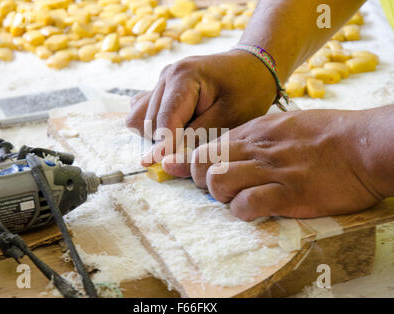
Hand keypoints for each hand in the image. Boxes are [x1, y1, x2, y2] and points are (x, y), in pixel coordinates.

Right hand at [125, 50, 276, 165]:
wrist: (252, 67)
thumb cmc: (246, 90)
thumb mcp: (229, 117)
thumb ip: (198, 137)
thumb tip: (169, 158)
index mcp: (182, 77)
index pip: (164, 120)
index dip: (163, 146)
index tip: (164, 166)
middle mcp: (166, 76)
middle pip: (150, 123)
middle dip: (166, 140)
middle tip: (196, 144)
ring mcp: (160, 82)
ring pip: (141, 120)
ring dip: (158, 135)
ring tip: (187, 134)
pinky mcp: (159, 90)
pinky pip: (142, 114)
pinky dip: (154, 126)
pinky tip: (178, 127)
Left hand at [162, 109, 384, 219]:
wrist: (364, 146)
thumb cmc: (328, 134)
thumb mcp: (287, 123)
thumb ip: (258, 135)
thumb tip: (234, 146)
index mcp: (255, 131)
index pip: (207, 144)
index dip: (185, 159)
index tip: (168, 166)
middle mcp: (256, 148)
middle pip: (204, 163)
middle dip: (200, 179)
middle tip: (216, 187)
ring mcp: (270, 170)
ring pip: (218, 182)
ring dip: (220, 195)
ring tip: (237, 198)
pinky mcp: (287, 193)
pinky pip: (246, 204)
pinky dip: (242, 210)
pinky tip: (253, 209)